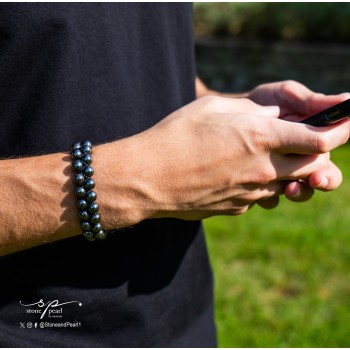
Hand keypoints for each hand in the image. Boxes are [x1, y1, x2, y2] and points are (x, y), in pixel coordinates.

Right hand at [130, 96, 349, 219]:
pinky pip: (261, 195)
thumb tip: (274, 118)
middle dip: (318, 155)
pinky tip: (234, 173)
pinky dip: (260, 183)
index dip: (340, 129)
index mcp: (257, 137)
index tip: (347, 122)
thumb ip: (251, 112)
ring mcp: (250, 194)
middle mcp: (260, 169)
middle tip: (305, 142)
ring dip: (286, 170)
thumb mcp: (213, 109)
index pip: (318, 138)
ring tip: (260, 156)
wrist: (147, 178)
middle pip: (312, 167)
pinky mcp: (237, 208)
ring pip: (287, 183)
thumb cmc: (175, 136)